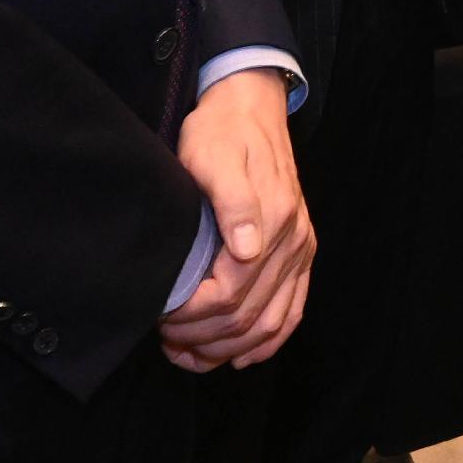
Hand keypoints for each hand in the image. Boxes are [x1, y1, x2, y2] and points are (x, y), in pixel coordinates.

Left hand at [163, 67, 315, 370]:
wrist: (250, 106)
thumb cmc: (223, 132)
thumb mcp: (213, 155)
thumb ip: (233, 202)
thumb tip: (248, 251)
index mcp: (273, 221)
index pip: (231, 294)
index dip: (193, 317)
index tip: (161, 317)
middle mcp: (294, 242)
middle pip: (249, 316)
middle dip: (204, 338)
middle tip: (165, 338)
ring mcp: (301, 250)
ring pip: (272, 324)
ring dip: (230, 348)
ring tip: (190, 355)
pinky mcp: (301, 254)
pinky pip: (292, 311)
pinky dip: (267, 342)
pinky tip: (237, 355)